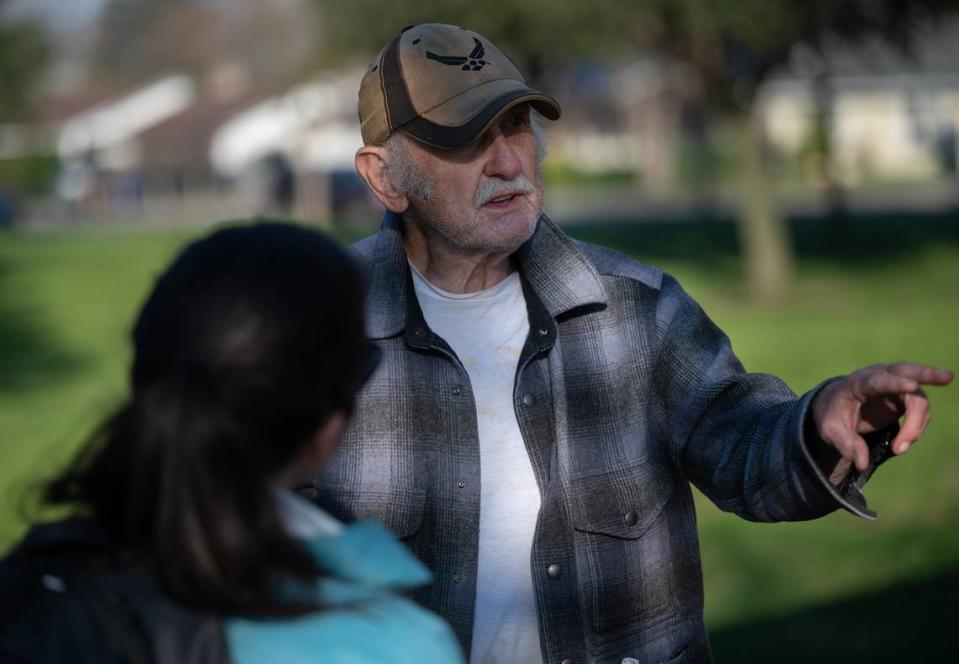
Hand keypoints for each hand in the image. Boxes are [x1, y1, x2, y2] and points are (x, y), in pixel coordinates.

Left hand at [810, 363, 952, 481]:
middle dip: (927, 374)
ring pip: (917, 399)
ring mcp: (894, 385)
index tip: (911, 385)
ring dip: (915, 425)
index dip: (894, 383)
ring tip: (898, 449)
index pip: (877, 380)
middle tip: (948, 377)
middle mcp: (878, 378)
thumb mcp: (830, 431)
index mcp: (857, 383)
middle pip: (906, 371)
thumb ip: (846, 444)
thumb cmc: (833, 415)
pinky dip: (916, 427)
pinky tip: (902, 442)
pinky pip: (919, 409)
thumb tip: (863, 464)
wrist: (836, 407)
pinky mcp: (905, 395)